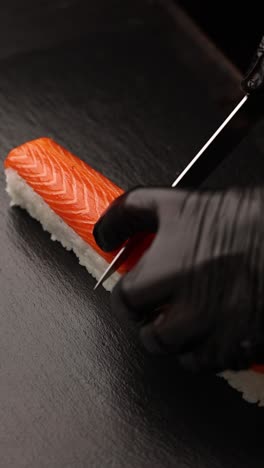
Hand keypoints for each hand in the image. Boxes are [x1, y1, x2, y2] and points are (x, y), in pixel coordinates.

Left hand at [93, 187, 263, 371]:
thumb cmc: (240, 217)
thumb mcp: (176, 203)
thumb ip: (130, 215)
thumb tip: (105, 235)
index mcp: (167, 269)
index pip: (126, 300)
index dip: (129, 298)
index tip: (136, 295)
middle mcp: (189, 305)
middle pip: (151, 336)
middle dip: (151, 323)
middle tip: (160, 310)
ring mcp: (217, 329)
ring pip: (180, 355)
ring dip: (178, 339)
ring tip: (188, 319)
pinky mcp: (242, 344)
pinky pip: (212, 363)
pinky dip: (208, 350)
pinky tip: (215, 328)